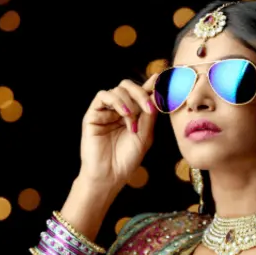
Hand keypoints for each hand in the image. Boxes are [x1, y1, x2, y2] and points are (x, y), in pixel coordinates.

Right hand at [79, 74, 158, 190]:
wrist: (110, 175)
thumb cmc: (127, 159)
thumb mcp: (145, 135)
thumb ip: (150, 114)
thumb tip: (157, 91)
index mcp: (133, 114)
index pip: (141, 93)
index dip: (150, 85)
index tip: (162, 79)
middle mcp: (118, 110)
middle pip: (128, 86)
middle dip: (141, 93)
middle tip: (148, 108)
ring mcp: (105, 111)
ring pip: (118, 90)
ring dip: (130, 104)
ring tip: (132, 124)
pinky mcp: (93, 114)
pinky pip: (103, 96)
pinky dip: (116, 101)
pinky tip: (124, 114)